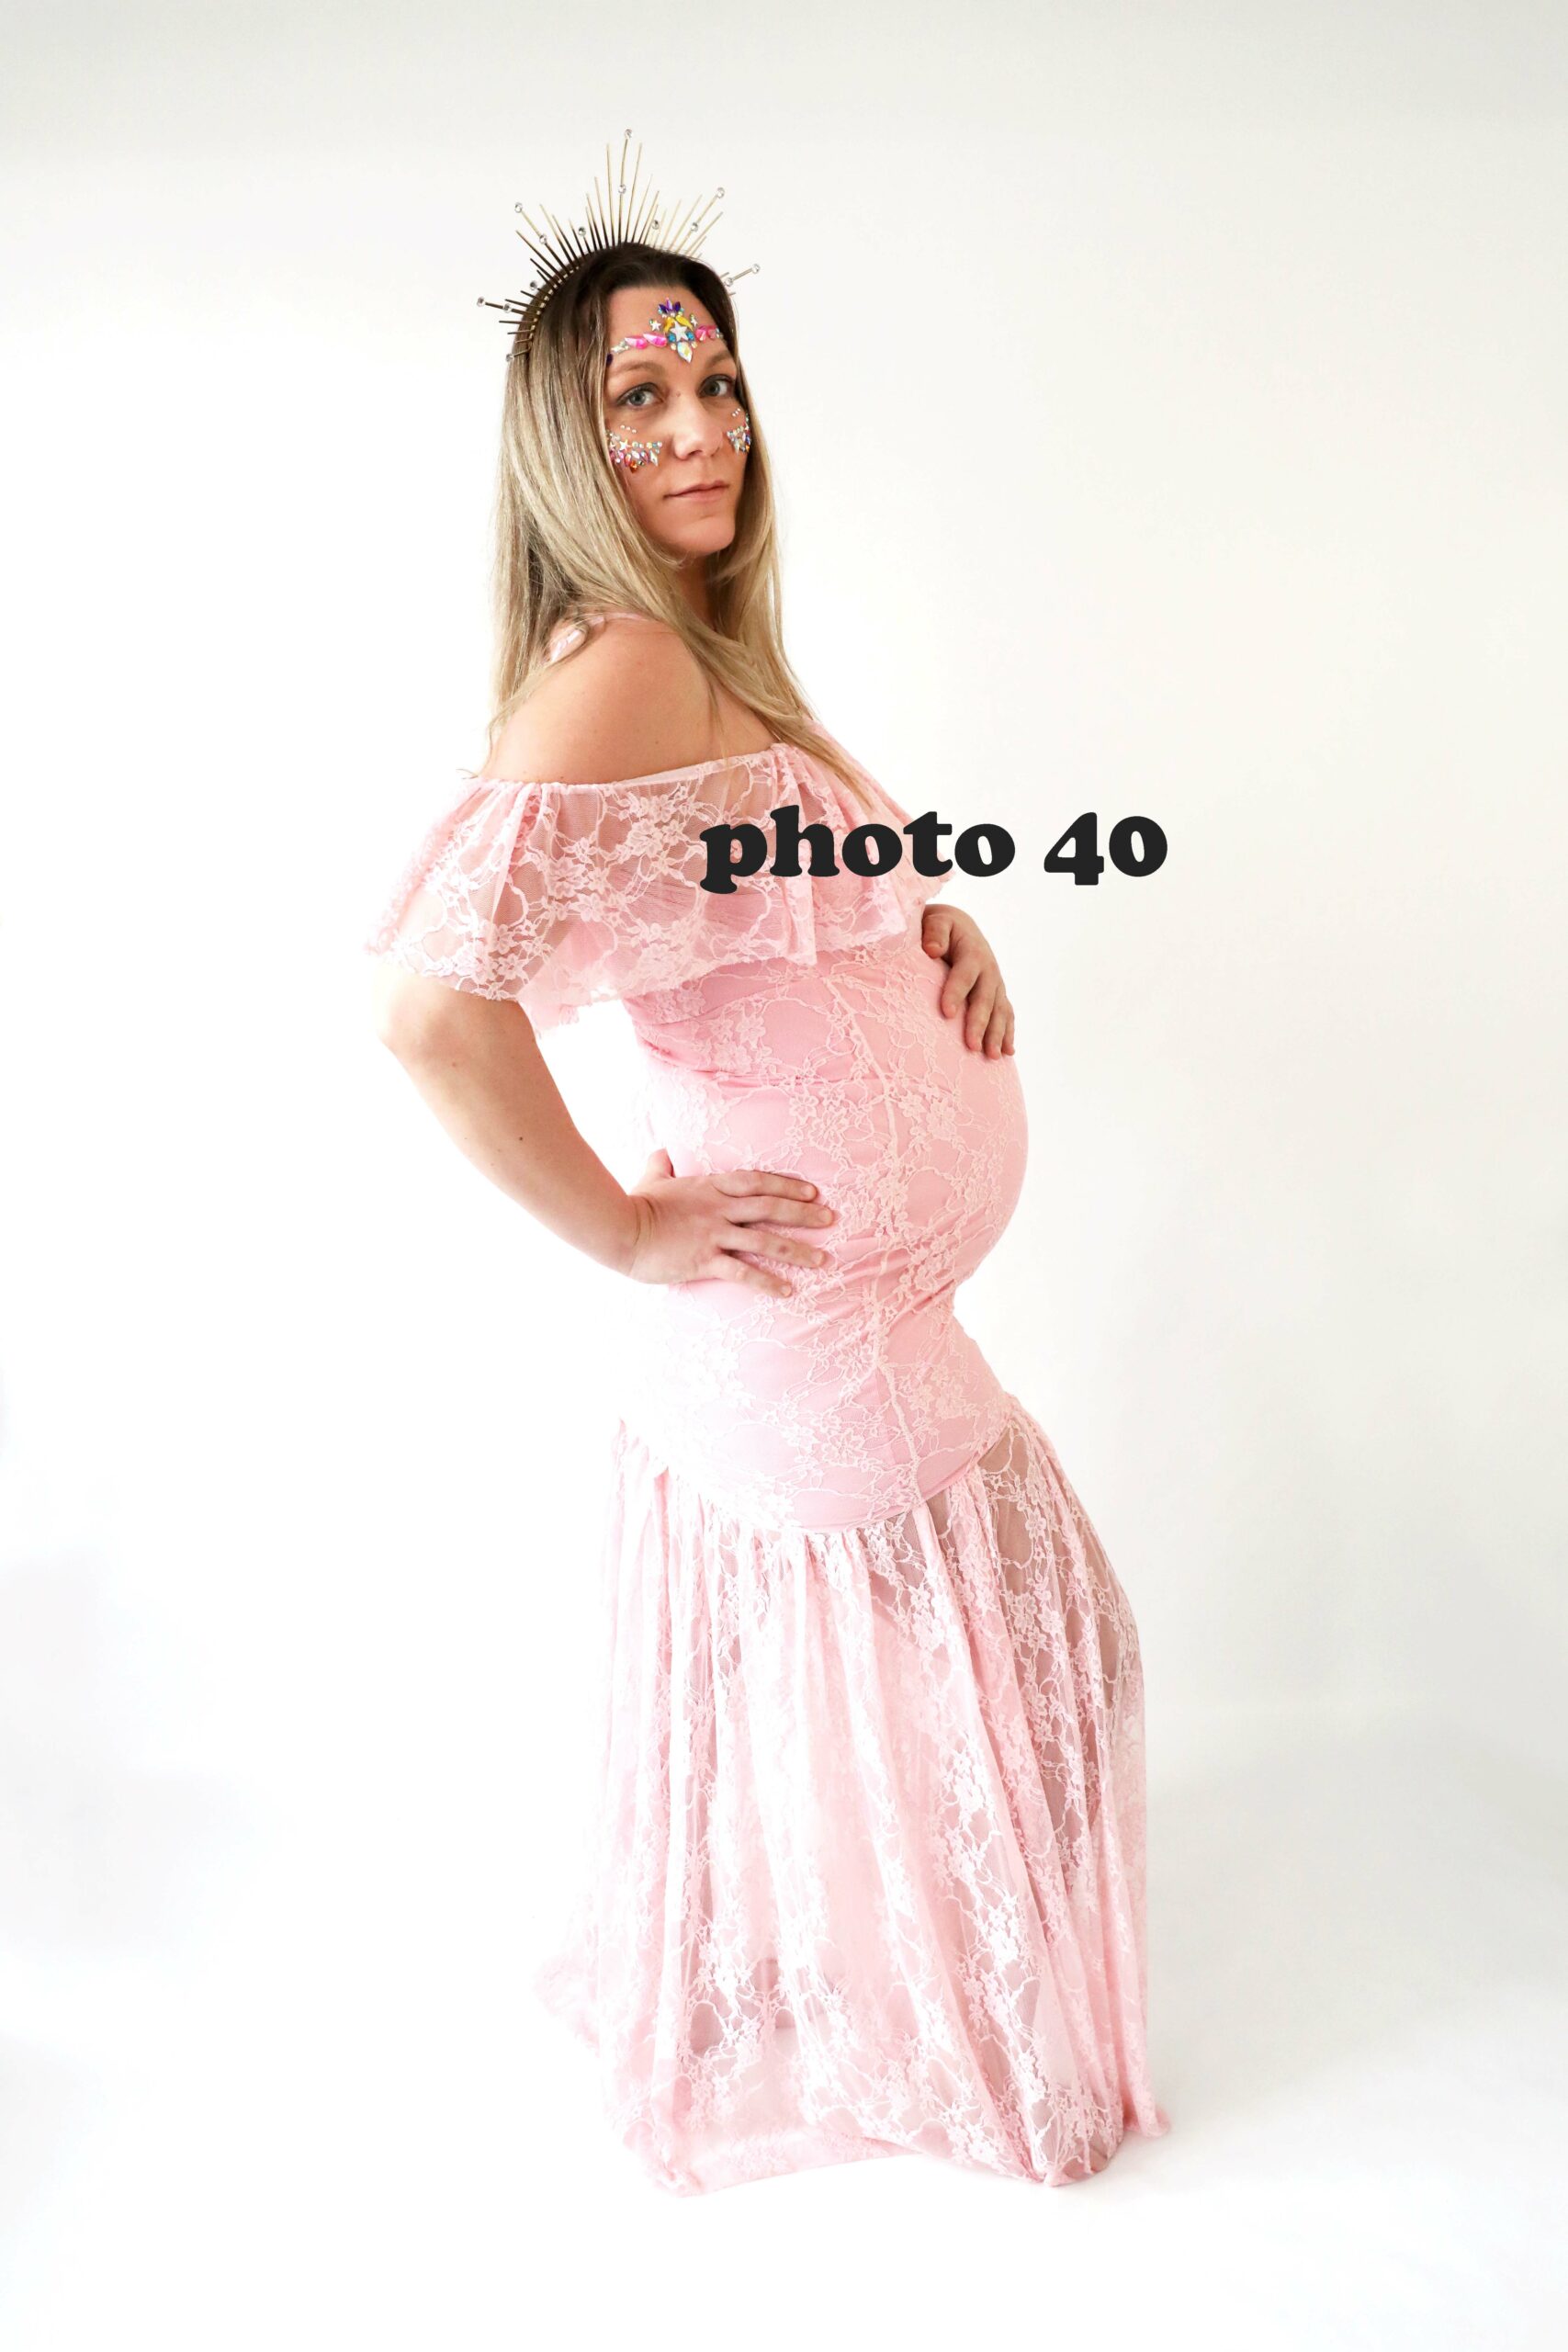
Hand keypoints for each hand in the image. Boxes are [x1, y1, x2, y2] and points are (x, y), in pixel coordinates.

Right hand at [623, 1150, 835, 1296]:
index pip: (758, 1181)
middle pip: (771, 1208)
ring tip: (823, 1259)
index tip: (812, 1191)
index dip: (787, 1185)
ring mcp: (714, 1234)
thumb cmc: (635, 1205)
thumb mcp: (651, 1178)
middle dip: (804, 1213)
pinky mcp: (705, 1260)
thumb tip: (662, 1152)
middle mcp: (719, 1208)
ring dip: (798, 1250)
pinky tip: (788, 1290)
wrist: (620, 1230)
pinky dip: (767, 1281)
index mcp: (710, 1187)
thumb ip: (661, 1164)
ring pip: (765, 1240)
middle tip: (832, 1219)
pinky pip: (744, 1271)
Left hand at [921, 904, 1015, 1056]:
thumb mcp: (937, 921)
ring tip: (992, 1057)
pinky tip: (1007, 1052)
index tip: (947, 1013)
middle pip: (985, 999)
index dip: (956, 993)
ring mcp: (996, 983)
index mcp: (972, 952)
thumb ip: (935, 932)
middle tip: (972, 1046)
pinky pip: (1006, 1014)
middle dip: (979, 1023)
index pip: (964, 975)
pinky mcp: (998, 994)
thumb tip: (932, 949)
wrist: (960, 927)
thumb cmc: (941, 927)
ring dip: (997, 1034)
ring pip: (999, 1010)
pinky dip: (1008, 1033)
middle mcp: (988, 969)